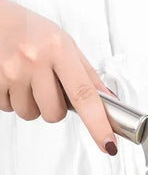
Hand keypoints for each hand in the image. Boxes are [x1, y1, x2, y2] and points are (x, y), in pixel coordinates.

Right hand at [0, 0, 117, 154]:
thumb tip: (109, 102)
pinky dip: (12, 99)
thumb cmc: (30, 30)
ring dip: (32, 103)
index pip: (85, 95)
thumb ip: (88, 75)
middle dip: (54, 107)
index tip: (108, 144)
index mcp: (59, 49)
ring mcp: (11, 71)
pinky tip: (12, 79)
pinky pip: (8, 109)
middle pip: (55, 114)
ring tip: (27, 78)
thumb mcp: (65, 44)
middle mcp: (34, 59)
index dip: (98, 124)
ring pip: (31, 114)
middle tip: (47, 84)